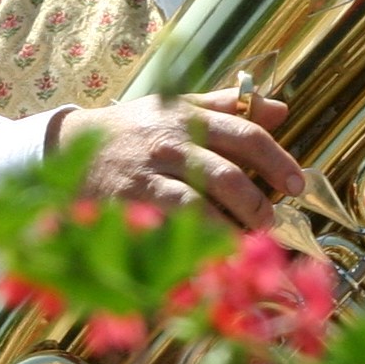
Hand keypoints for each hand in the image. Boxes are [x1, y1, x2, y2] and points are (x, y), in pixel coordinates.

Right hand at [47, 89, 302, 230]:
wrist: (68, 145)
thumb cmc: (135, 129)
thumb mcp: (178, 107)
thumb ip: (228, 106)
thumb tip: (281, 108)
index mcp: (190, 117)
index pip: (245, 134)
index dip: (276, 160)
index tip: (296, 185)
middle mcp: (171, 144)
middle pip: (226, 175)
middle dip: (256, 204)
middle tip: (271, 224)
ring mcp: (148, 176)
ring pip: (197, 206)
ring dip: (229, 229)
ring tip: (246, 243)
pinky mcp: (127, 204)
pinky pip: (165, 229)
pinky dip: (190, 244)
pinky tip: (209, 257)